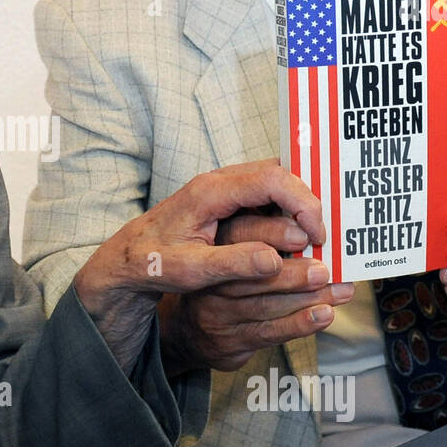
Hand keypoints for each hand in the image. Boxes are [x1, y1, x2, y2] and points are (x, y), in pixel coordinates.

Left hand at [72, 160, 324, 368]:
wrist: (124, 261)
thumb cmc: (150, 263)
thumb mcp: (188, 271)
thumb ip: (231, 264)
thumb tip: (275, 262)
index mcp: (209, 191)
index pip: (271, 179)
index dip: (303, 203)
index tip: (317, 235)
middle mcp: (218, 182)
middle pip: (279, 175)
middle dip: (307, 204)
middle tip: (322, 241)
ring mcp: (222, 189)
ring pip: (274, 185)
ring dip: (297, 209)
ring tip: (314, 242)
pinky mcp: (225, 202)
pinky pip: (264, 197)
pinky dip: (284, 214)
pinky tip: (295, 241)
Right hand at [159, 210, 352, 373]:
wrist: (190, 332)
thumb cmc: (228, 284)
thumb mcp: (233, 254)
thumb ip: (265, 239)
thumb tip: (315, 226)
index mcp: (216, 247)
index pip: (240, 234)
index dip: (274, 232)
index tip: (307, 233)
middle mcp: (213, 279)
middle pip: (255, 274)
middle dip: (296, 272)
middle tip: (326, 269)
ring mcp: (218, 312)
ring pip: (267, 304)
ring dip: (309, 298)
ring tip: (340, 291)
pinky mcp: (230, 340)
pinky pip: (269, 331)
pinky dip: (300, 324)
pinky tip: (324, 315)